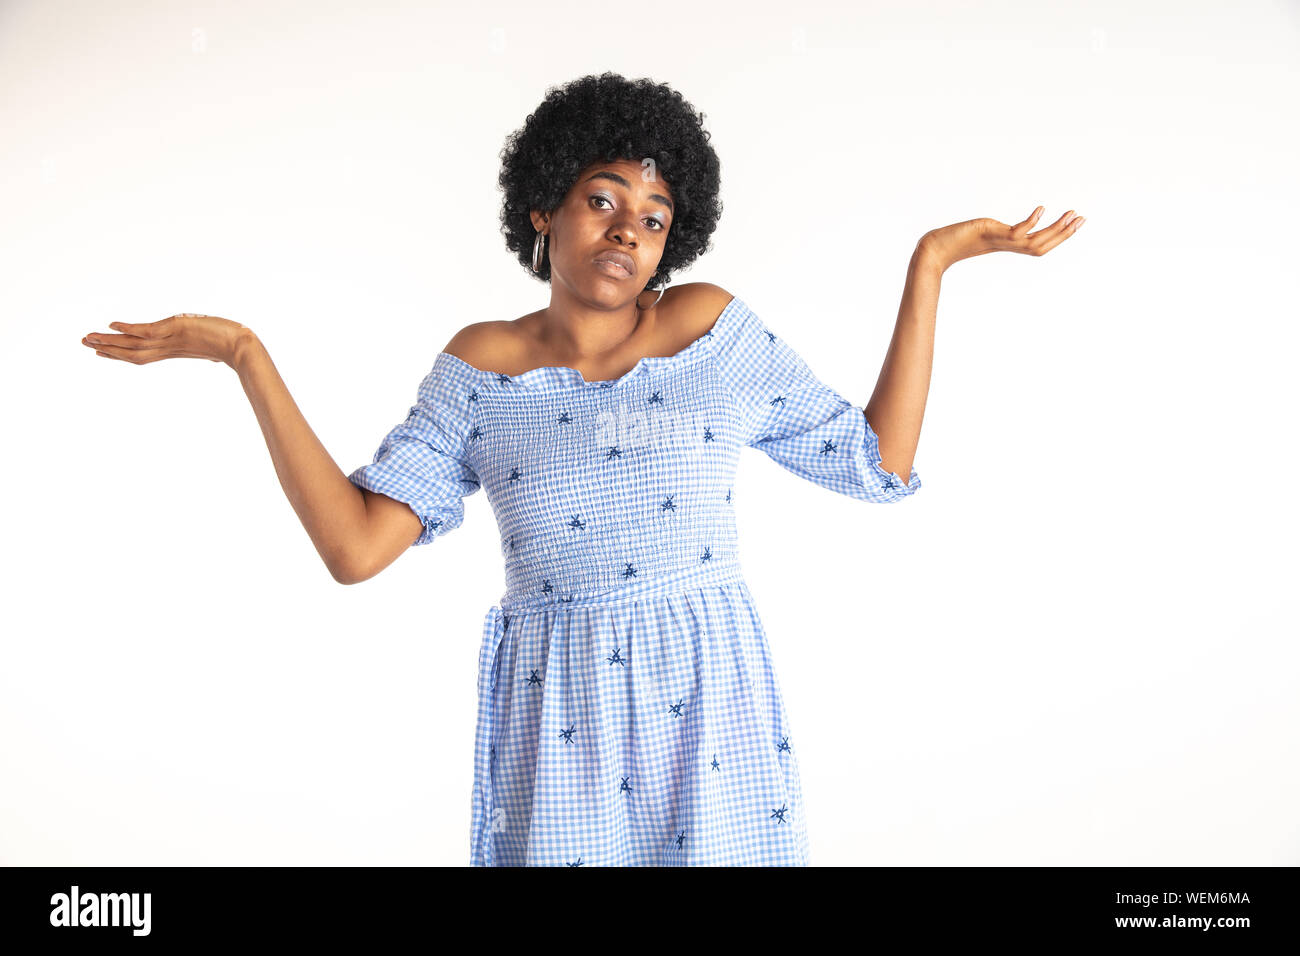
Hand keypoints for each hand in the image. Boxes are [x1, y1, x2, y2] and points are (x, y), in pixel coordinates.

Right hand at [79, 313, 251, 368]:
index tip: (102, 352)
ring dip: (110, 341)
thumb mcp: (216, 346)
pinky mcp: (176, 329)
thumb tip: (217, 357)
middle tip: (84, 343)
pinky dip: (129, 329)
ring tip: (89, 338)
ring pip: (134, 344)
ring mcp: (171, 340)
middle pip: (132, 352)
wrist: (244, 347)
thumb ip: (210, 349)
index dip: (121, 354)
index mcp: (175, 351)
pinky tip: (112, 325)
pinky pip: (147, 331)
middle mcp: (169, 348)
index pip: (142, 355)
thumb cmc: (235, 347)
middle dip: (108, 348)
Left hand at [921, 206, 1084, 270]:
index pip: (1040, 245)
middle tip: (1082, 218)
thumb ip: (991, 232)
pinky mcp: (993, 235)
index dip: (1058, 237)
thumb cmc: (955, 242)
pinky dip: (1031, 222)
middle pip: (1043, 245)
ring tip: (1071, 214)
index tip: (1074, 222)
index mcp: (1009, 246)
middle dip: (1064, 233)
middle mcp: (1009, 246)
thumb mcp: (980, 233)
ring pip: (1035, 241)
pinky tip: (1042, 208)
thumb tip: (992, 228)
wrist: (936, 248)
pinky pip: (1017, 231)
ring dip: (1056, 229)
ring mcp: (1002, 241)